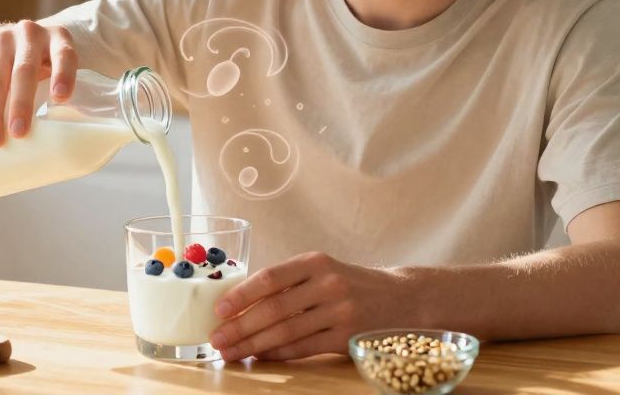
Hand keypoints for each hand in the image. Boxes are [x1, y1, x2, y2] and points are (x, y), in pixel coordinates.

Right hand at [0, 20, 77, 147]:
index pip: (64, 55)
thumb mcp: (56, 71)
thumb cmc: (43, 68)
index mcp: (58, 38)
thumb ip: (61, 93)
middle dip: (21, 104)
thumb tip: (64, 139)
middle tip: (19, 133)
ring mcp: (1, 38)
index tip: (60, 98)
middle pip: (24, 70)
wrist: (8, 45)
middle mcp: (29, 33)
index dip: (63, 74)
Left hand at [209, 252, 402, 361]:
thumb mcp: (324, 270)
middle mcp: (328, 284)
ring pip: (285, 331)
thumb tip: (241, 303)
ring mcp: (340, 312)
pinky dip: (277, 353)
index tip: (219, 309)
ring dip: (253, 344)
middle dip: (240, 326)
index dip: (241, 295)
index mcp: (316, 262)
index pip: (270, 277)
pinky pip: (303, 348)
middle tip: (217, 338)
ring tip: (231, 352)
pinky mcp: (346, 337)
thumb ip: (289, 282)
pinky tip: (260, 356)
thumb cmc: (351, 284)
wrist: (403, 298)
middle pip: (274, 308)